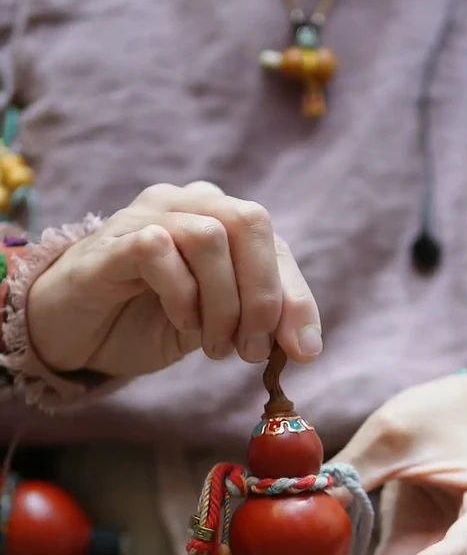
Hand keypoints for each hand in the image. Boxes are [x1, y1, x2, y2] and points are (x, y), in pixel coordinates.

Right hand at [27, 181, 321, 376]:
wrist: (74, 333)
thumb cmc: (146, 321)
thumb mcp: (215, 327)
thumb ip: (257, 324)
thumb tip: (305, 347)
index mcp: (220, 220)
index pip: (274, 244)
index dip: (295, 298)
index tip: (301, 351)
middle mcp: (188, 204)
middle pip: (250, 222)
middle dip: (262, 296)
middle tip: (251, 350)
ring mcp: (147, 215)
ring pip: (209, 236)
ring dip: (222, 303)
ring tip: (213, 346)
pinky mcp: (112, 240)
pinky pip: (158, 248)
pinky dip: (181, 294)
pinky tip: (180, 324)